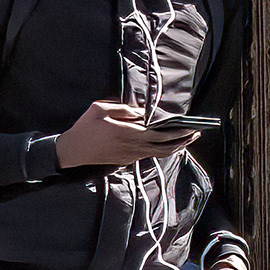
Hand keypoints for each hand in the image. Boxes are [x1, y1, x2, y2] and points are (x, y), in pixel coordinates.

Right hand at [54, 102, 194, 168]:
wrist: (72, 150)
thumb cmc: (85, 127)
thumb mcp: (100, 109)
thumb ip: (124, 109)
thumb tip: (143, 112)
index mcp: (128, 133)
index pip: (160, 135)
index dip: (178, 133)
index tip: (191, 127)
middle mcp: (133, 147)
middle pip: (165, 147)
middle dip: (183, 140)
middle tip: (196, 133)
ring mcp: (131, 156)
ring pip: (160, 153)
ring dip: (176, 147)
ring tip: (188, 139)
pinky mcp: (127, 160)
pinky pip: (150, 155)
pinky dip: (163, 150)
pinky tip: (169, 144)